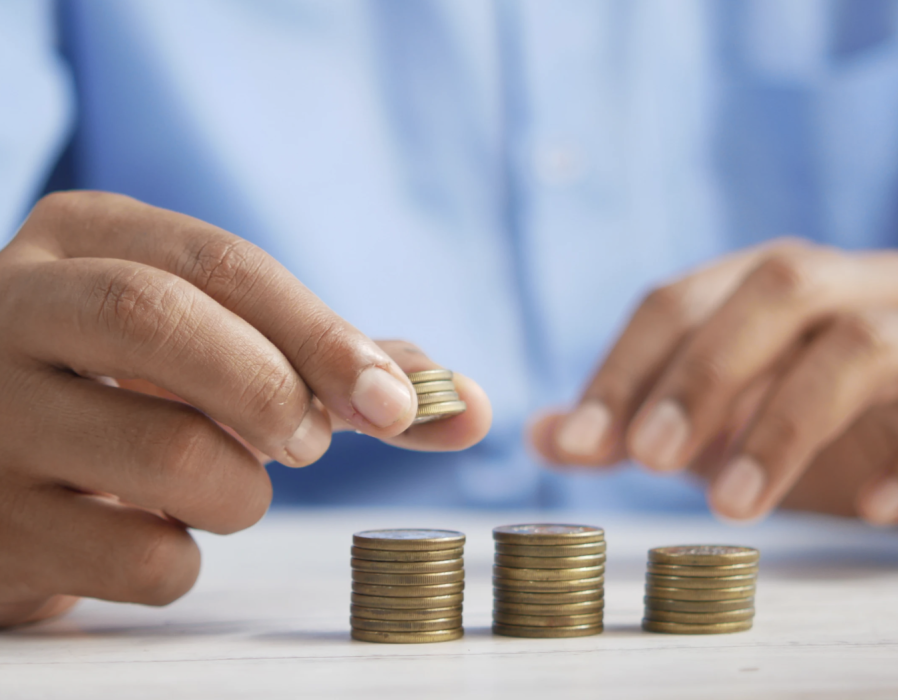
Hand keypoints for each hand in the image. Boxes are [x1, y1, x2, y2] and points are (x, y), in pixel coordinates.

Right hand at [0, 192, 490, 626]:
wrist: (7, 460)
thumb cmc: (139, 387)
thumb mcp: (221, 343)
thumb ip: (339, 364)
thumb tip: (468, 405)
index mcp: (83, 239)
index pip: (222, 265)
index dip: (324, 335)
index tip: (397, 403)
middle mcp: (12, 306)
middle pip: (162, 321)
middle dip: (273, 390)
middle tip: (308, 442)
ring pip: (168, 454)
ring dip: (241, 491)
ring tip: (220, 484)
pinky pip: (138, 558)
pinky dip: (183, 559)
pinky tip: (152, 532)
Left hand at [532, 240, 897, 553]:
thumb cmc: (826, 441)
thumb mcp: (717, 434)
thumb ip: (636, 429)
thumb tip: (542, 435)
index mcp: (776, 285)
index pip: (682, 297)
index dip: (625, 366)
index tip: (581, 442)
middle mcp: (856, 286)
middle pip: (776, 287)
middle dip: (703, 372)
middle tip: (649, 460)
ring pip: (862, 344)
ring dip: (785, 425)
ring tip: (735, 507)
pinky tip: (872, 507)